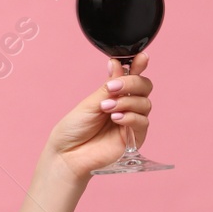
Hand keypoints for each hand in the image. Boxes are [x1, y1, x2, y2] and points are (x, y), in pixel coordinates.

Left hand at [46, 50, 154, 177]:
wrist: (67, 153)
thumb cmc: (75, 128)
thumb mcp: (90, 102)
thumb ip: (108, 86)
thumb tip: (117, 63)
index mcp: (115, 93)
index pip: (133, 75)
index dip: (139, 65)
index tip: (141, 58)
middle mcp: (126, 105)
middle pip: (145, 86)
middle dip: (132, 82)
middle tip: (113, 87)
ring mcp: (131, 121)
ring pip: (145, 103)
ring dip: (127, 101)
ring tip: (106, 108)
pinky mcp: (134, 138)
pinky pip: (142, 122)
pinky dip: (130, 117)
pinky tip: (116, 118)